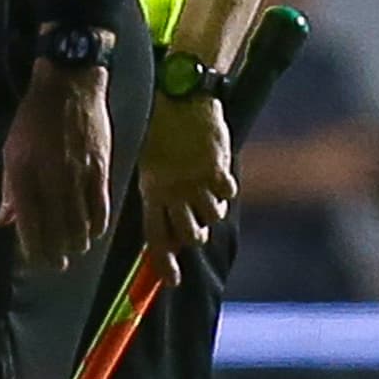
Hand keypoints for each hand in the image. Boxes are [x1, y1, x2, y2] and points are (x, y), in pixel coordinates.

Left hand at [0, 63, 114, 268]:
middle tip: (56, 264)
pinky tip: (93, 233)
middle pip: (56, 229)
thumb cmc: (35, 118)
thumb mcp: (12, 150)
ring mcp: (77, 174)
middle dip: (56, 253)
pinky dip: (97, 226)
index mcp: (23, 172)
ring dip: (76, 243)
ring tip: (73, 250)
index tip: (35, 260)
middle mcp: (50, 176)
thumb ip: (9, 189)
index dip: (33, 247)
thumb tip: (3, 221)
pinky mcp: (101, 168)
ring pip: (80, 223)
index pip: (28, 222)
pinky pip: (101, 207)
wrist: (69, 84)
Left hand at [137, 91, 235, 280]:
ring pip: (212, 217)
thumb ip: (157, 197)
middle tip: (196, 225)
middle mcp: (174, 191)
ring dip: (213, 210)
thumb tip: (167, 232)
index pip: (156, 237)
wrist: (182, 98)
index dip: (164, 263)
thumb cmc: (162, 131)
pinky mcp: (218, 167)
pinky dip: (227, 189)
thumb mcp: (150, 166)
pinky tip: (219, 175)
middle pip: (188, 234)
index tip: (173, 281)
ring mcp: (197, 181)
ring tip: (208, 193)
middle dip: (194, 236)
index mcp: (152, 191)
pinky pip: (229, 193)